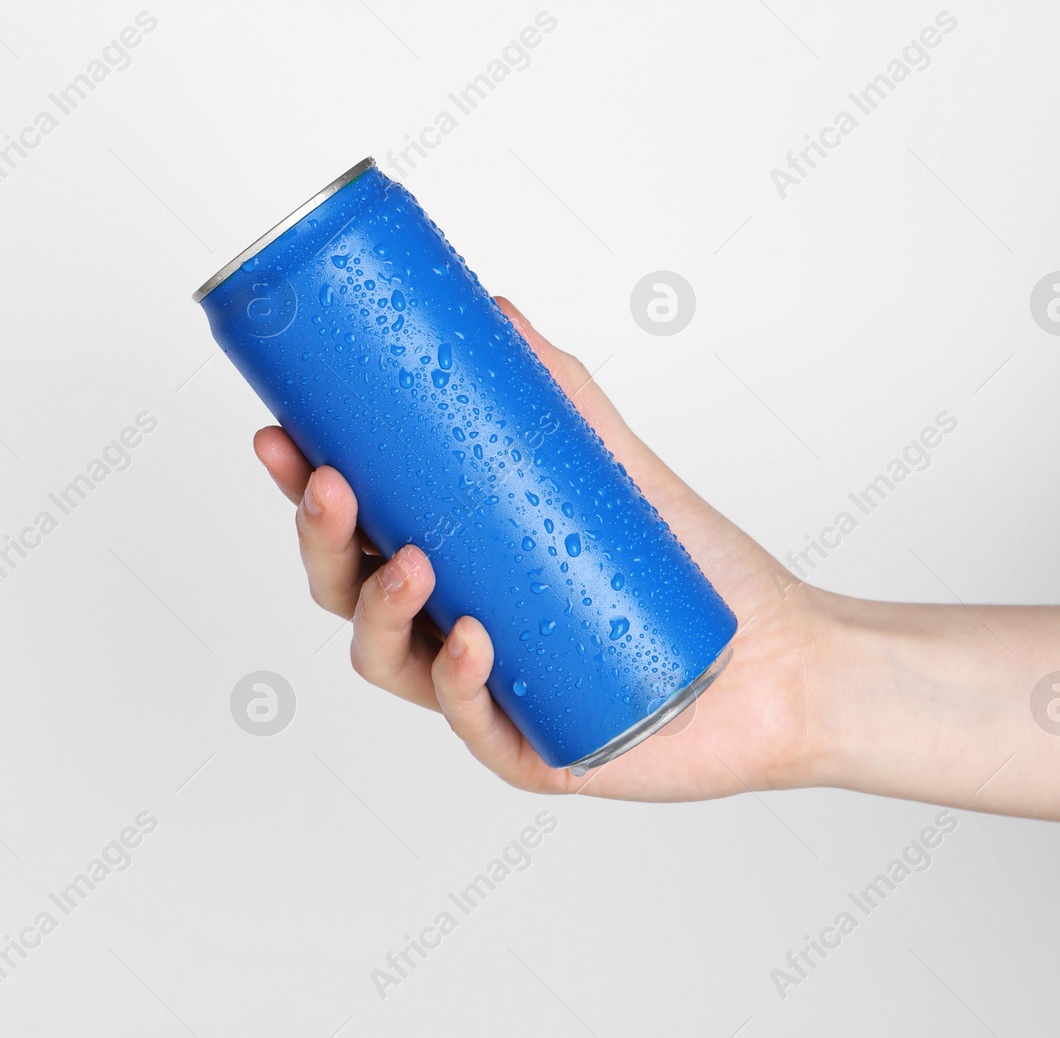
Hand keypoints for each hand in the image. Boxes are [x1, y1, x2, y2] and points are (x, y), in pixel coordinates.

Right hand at [253, 297, 831, 799]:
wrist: (779, 656)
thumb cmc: (689, 572)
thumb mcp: (614, 470)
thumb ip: (558, 395)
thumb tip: (497, 310)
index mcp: (453, 572)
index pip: (353, 533)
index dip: (302, 490)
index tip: (280, 434)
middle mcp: (451, 632)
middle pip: (345, 597)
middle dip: (321, 541)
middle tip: (331, 484)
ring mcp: (485, 695)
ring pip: (388, 664)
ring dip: (380, 610)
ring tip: (411, 561)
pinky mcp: (534, 750)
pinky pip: (475, 726)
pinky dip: (460, 683)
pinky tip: (471, 641)